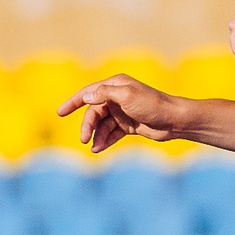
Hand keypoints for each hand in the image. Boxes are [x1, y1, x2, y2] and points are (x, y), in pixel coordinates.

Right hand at [56, 74, 183, 153]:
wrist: (174, 120)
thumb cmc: (152, 104)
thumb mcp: (126, 96)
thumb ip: (104, 94)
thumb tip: (85, 96)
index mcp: (115, 85)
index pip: (88, 92)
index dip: (73, 102)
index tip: (60, 113)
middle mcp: (117, 97)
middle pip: (94, 112)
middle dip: (87, 126)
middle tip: (83, 139)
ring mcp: (122, 112)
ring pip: (102, 125)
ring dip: (96, 136)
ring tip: (94, 148)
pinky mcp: (128, 125)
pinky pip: (111, 133)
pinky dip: (105, 140)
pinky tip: (99, 148)